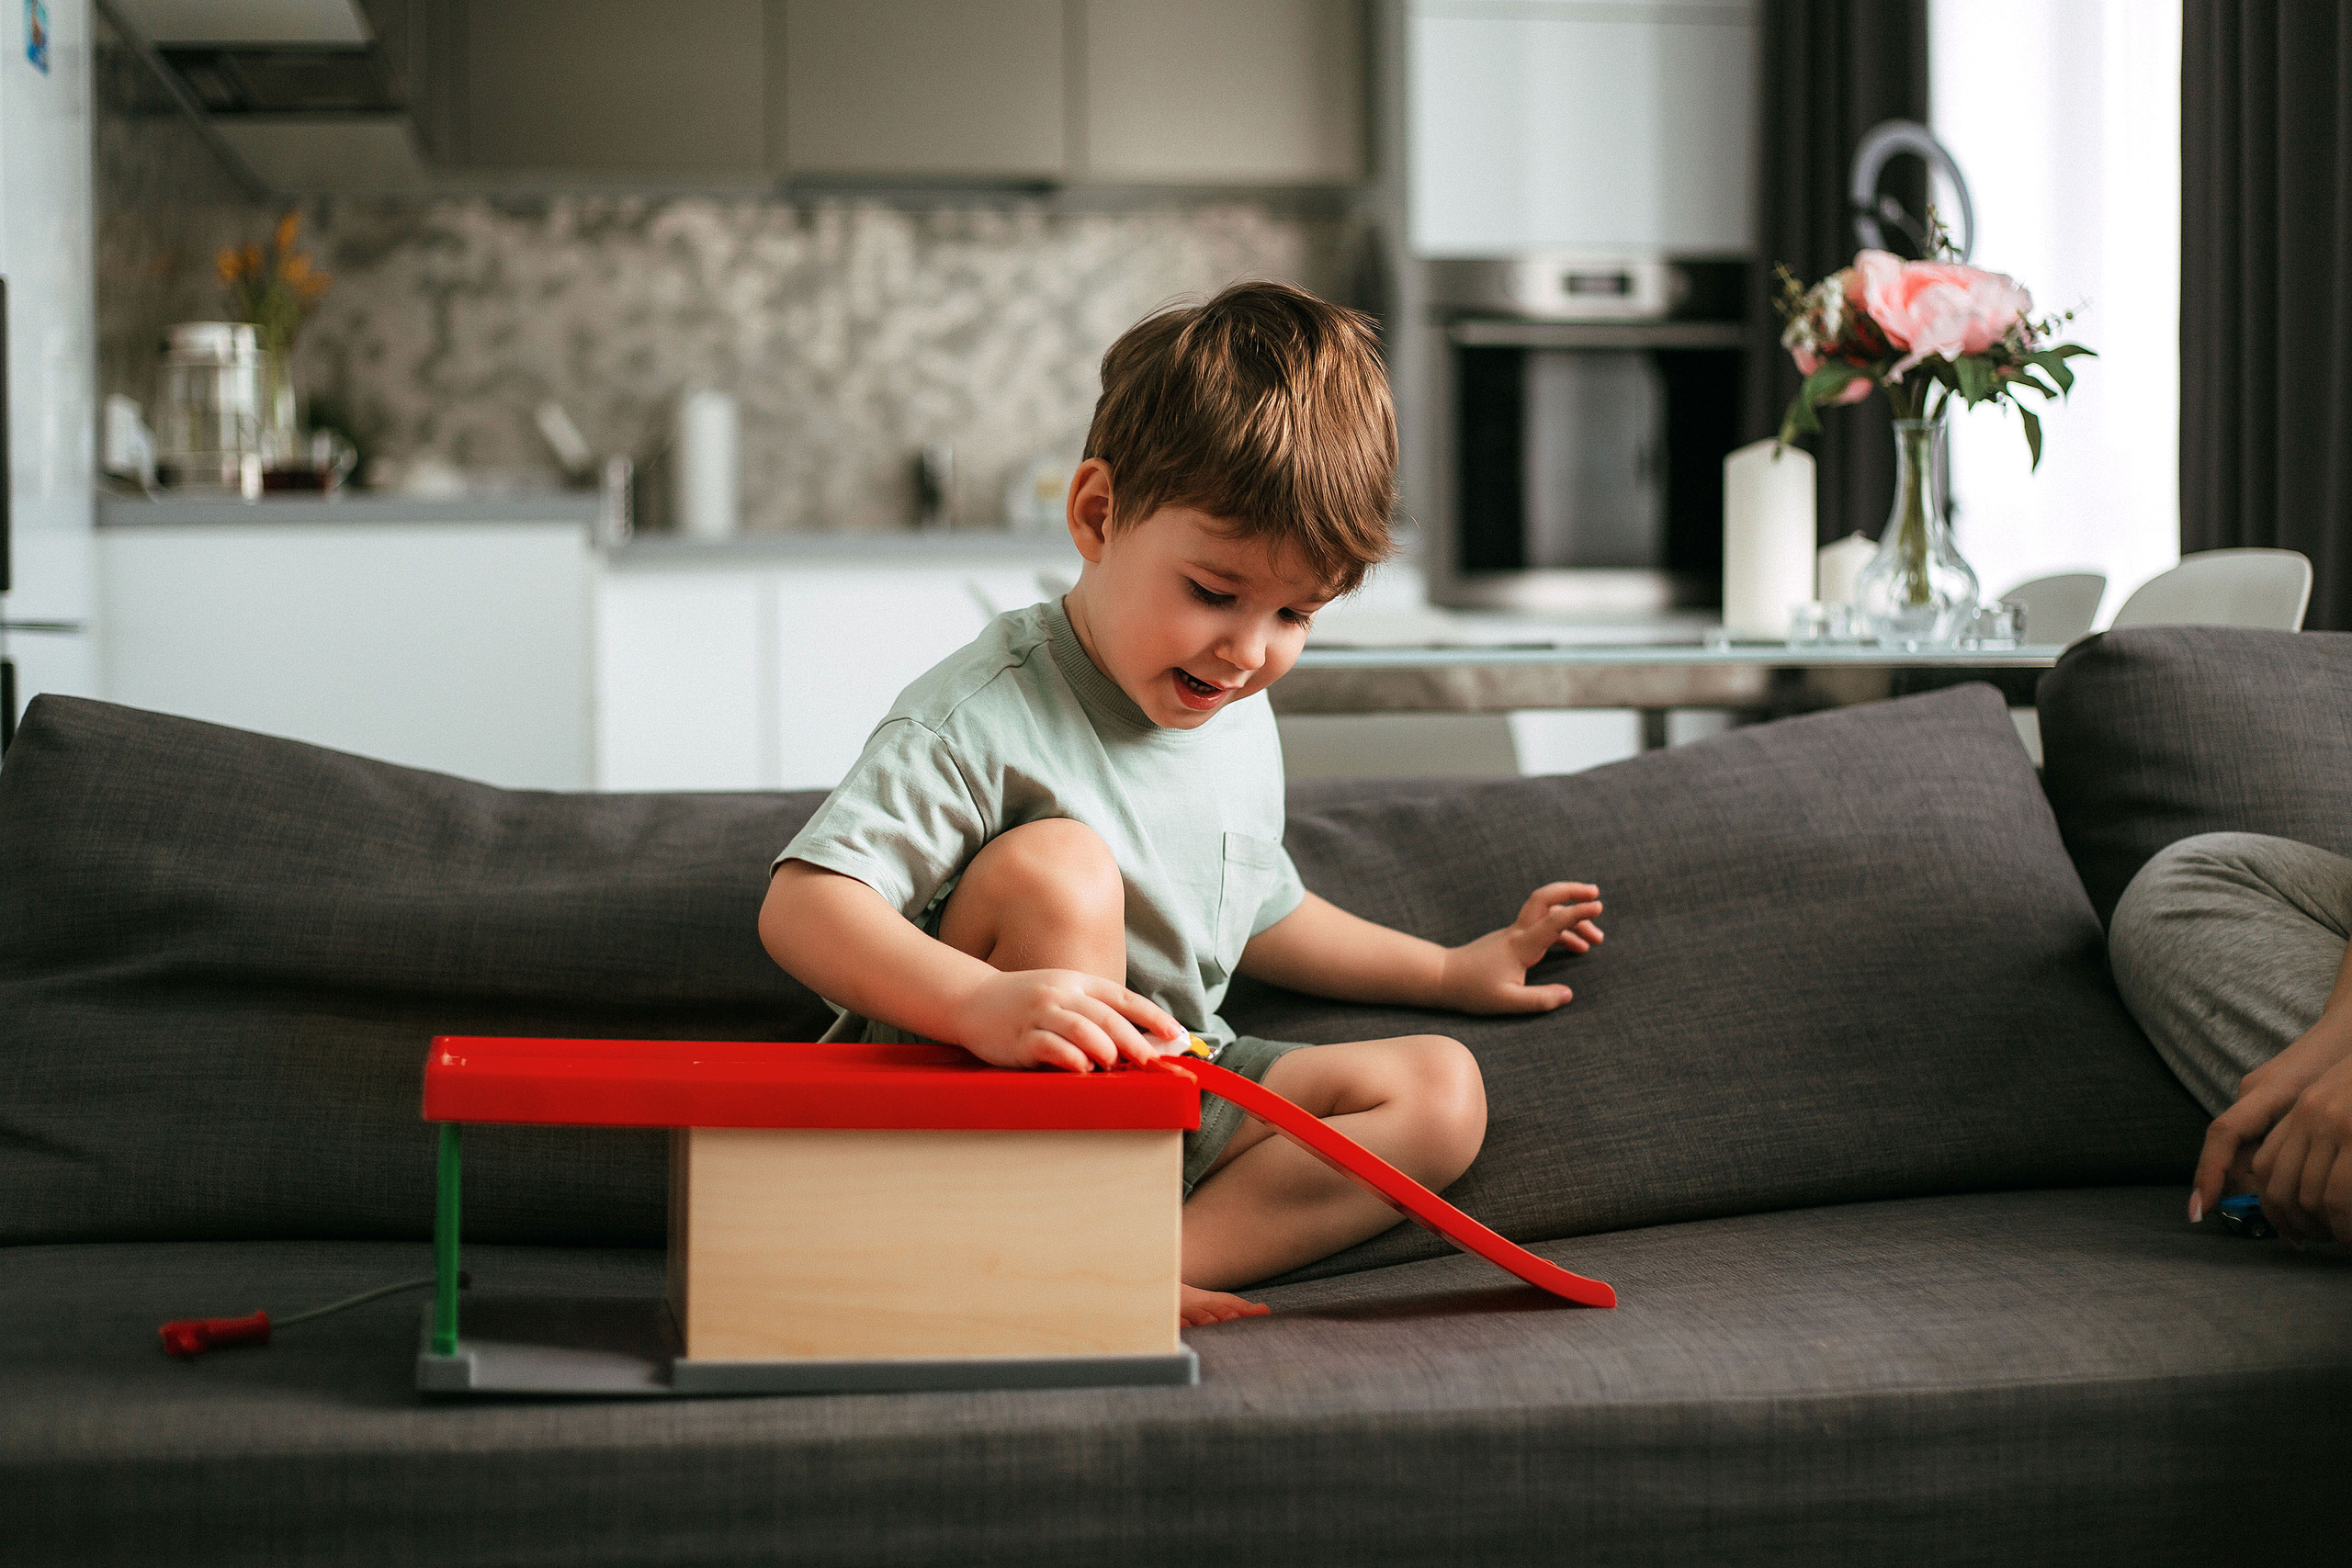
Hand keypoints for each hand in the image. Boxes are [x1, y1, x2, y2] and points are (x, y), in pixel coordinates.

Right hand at [951, 968, 1184, 1072]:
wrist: (973, 1000)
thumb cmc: (1027, 1004)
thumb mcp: (1065, 998)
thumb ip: (1099, 1016)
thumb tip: (1147, 1043)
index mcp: (1079, 983)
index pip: (1123, 998)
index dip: (1153, 1016)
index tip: (1176, 1034)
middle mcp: (1062, 994)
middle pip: (1106, 1016)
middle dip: (1134, 1040)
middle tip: (1151, 1061)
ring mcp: (1039, 1014)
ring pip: (1081, 1028)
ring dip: (1104, 1048)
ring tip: (1115, 1064)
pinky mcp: (1020, 1037)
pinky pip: (1050, 1046)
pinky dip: (1070, 1058)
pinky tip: (1081, 1068)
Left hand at [1435, 882, 1603, 1014]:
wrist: (1443, 976)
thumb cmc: (1472, 989)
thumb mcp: (1506, 1001)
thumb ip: (1539, 1000)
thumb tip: (1568, 995)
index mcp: (1520, 945)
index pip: (1553, 921)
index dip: (1577, 912)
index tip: (1598, 906)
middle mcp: (1518, 933)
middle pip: (1545, 898)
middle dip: (1571, 891)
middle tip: (1596, 894)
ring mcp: (1515, 933)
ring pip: (1547, 915)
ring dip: (1572, 920)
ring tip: (1597, 939)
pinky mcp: (1513, 940)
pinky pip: (1542, 928)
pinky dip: (1562, 932)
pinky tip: (1577, 948)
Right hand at [2192, 1020, 2351, 1224]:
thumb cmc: (2348, 1062)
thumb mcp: (2336, 1109)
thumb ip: (2306, 1140)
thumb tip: (2283, 1180)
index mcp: (2267, 1091)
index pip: (2224, 1134)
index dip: (2209, 1174)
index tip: (2199, 1211)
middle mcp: (2251, 1093)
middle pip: (2235, 1151)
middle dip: (2246, 1194)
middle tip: (2290, 1233)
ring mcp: (2255, 1095)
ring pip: (2248, 1150)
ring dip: (2264, 1184)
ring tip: (2301, 1218)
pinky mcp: (2266, 1100)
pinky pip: (2258, 1141)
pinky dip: (2271, 1168)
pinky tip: (2296, 1188)